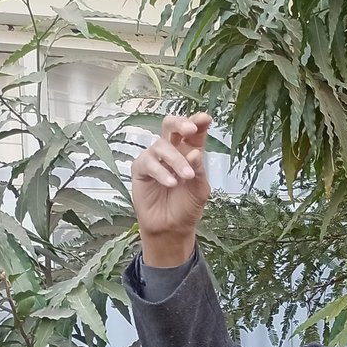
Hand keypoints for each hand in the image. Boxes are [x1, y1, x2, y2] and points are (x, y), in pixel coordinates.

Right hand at [130, 112, 212, 266]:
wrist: (171, 227)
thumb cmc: (187, 206)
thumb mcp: (199, 190)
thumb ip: (199, 172)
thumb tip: (195, 153)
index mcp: (189, 152)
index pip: (194, 133)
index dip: (198, 122)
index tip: (205, 118)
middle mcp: (171, 151)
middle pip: (170, 126)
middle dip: (180, 123)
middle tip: (190, 130)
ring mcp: (154, 158)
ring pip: (161, 146)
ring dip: (176, 160)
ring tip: (187, 176)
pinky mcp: (140, 169)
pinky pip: (148, 163)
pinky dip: (161, 172)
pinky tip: (171, 183)